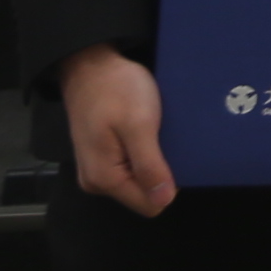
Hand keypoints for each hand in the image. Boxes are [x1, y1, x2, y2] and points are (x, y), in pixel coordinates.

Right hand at [56, 44, 175, 217]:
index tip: (179, 157)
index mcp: (104, 179)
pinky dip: (147, 151)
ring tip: (164, 134)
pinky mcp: (105, 155)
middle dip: (163, 171)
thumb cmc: (116, 90)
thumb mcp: (138, 126)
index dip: (169, 184)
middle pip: (145, 193)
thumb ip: (149, 165)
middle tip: (171, 140)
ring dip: (156, 159)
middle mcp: (98, 181)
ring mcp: (99, 168)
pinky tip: (154, 132)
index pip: (150, 205)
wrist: (91, 65)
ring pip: (141, 178)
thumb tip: (163, 201)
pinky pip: (133, 164)